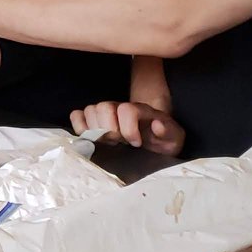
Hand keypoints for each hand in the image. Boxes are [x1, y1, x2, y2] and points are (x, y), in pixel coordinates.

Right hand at [70, 99, 186, 155]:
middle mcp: (120, 107)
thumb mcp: (174, 139)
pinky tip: (92, 139)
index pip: (127, 109)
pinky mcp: (94, 121)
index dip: (128, 128)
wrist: (156, 142)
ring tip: (107, 143)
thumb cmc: (163, 141)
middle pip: (103, 106)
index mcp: (141, 110)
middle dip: (108, 129)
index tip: (136, 144)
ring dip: (95, 129)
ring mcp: (106, 113)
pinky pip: (77, 115)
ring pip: (89, 110)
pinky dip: (80, 126)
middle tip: (118, 143)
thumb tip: (156, 125)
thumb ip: (169, 132)